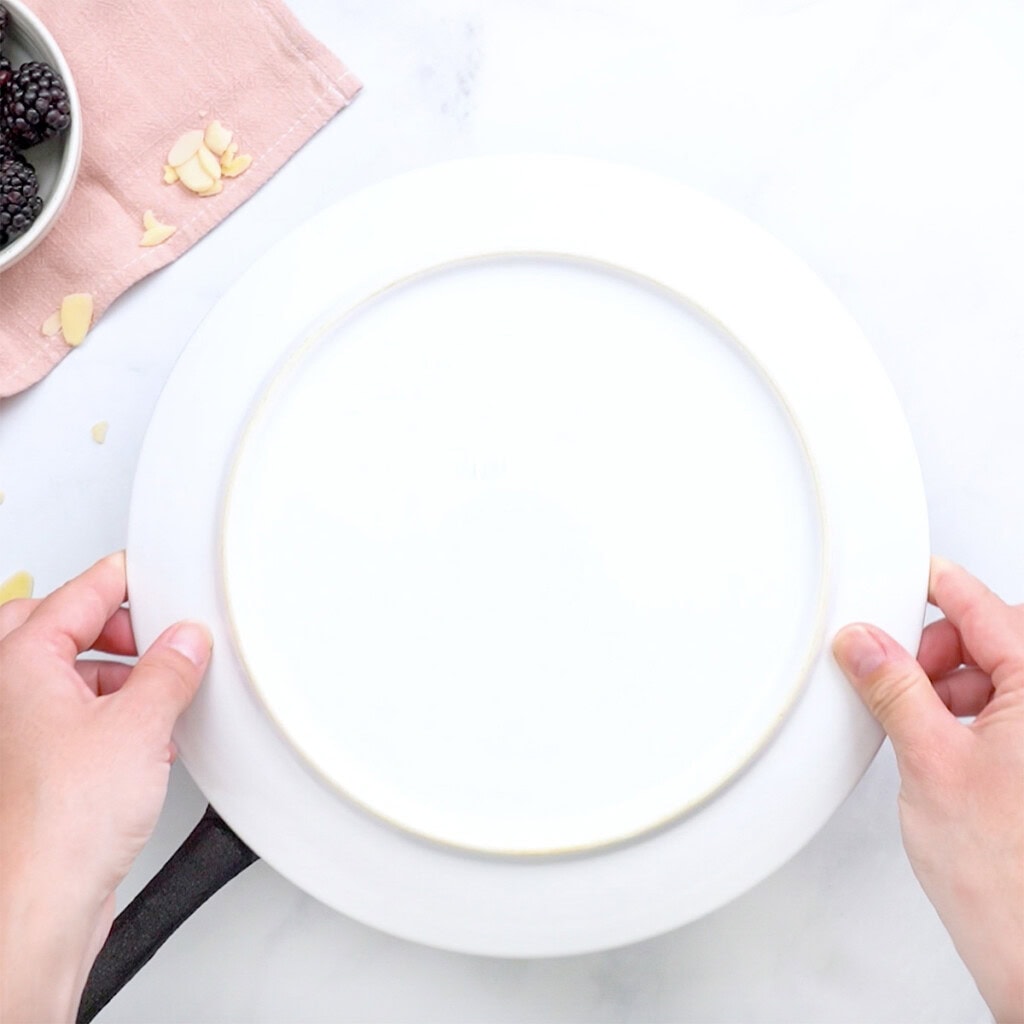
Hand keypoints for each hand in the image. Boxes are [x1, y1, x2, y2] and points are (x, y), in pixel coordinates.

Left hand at [0, 552, 210, 1023]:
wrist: (38, 903)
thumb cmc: (59, 824)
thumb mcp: (139, 725)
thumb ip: (169, 671)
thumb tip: (185, 642)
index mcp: (17, 666)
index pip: (74, 597)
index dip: (119, 580)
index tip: (147, 573)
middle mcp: (7, 696)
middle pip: (56, 630)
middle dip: (109, 626)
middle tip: (152, 630)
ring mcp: (18, 734)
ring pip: (67, 678)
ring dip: (116, 674)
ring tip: (161, 685)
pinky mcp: (38, 771)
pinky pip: (76, 720)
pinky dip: (111, 713)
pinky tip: (148, 733)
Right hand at [833, 557, 1023, 1023]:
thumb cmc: (1010, 881)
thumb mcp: (931, 762)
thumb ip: (895, 690)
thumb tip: (866, 644)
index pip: (987, 610)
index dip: (940, 587)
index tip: (912, 574)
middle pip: (998, 639)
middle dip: (942, 648)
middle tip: (899, 670)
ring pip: (1003, 676)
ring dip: (954, 683)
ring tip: (918, 718)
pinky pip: (1009, 712)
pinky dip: (970, 714)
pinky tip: (940, 741)